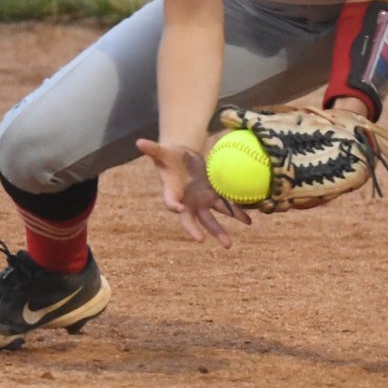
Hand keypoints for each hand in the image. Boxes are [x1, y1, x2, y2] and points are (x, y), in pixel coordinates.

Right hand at [136, 138, 251, 247]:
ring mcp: (201, 201)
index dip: (174, 205)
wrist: (182, 157)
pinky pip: (226, 206)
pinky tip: (248, 221)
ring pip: (211, 220)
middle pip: (192, 220)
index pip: (171, 202)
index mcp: (172, 193)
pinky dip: (237, 213)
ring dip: (220, 232)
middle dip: (198, 231)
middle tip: (202, 241)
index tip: (178, 208)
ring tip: (228, 245)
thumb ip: (152, 149)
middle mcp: (187, 202)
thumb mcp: (161, 151)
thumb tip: (139, 142)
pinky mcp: (213, 196)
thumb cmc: (169, 156)